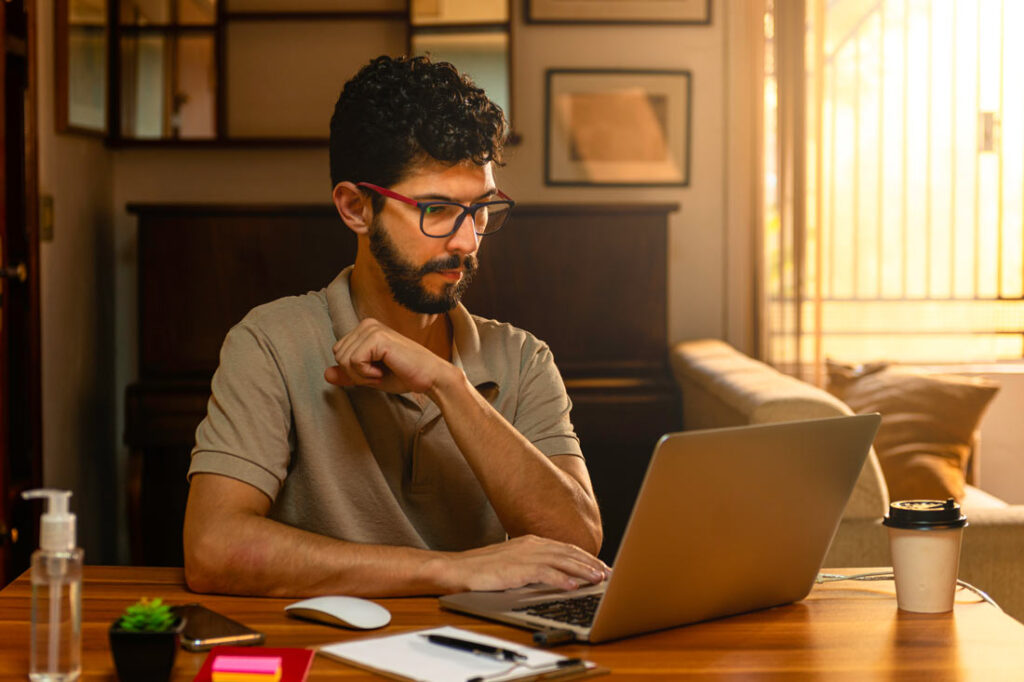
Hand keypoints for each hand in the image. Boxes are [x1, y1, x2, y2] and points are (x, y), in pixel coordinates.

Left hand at [324, 318, 451, 394]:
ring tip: (382, 372)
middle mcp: (367, 324)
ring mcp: (372, 328)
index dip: (353, 371)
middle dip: (355, 373)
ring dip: (361, 375)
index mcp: (365, 329)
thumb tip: (325, 374)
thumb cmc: (404, 376)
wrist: (430, 378)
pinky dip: (366, 374)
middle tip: (379, 373)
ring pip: (343, 359)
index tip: (376, 372)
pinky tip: (383, 371)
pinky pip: (354, 362)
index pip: (339, 353)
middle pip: (338, 355)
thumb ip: (348, 374)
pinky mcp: (377, 337)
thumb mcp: (369, 377)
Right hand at [434, 535, 611, 592]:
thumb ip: (535, 564)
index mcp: (532, 541)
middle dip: (591, 563)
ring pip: (562, 561)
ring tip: (598, 579)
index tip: (600, 566)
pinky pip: (545, 573)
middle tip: (608, 573)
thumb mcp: (514, 562)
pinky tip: (573, 586)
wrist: (460, 569)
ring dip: (582, 570)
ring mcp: (525, 555)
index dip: (585, 557)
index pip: (565, 548)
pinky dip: (561, 578)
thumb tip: (556, 574)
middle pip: (569, 552)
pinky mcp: (518, 568)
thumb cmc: (484, 568)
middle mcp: (532, 545)